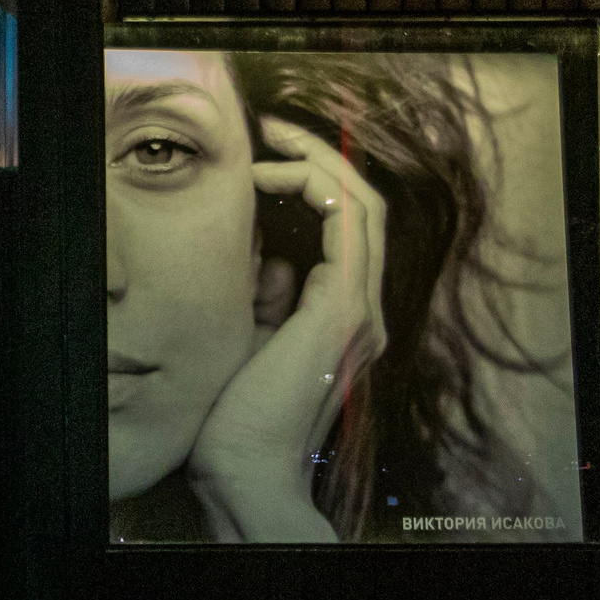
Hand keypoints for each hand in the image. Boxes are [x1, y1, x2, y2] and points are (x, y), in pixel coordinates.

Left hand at [187, 115, 387, 541]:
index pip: (346, 231)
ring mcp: (359, 311)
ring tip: (274, 139)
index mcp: (341, 319)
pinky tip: (271, 178)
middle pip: (363, 210)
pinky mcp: (342, 312)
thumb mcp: (249, 340)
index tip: (262, 163)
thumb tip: (266, 257)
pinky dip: (316, 189)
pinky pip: (348, 226)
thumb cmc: (236, 420)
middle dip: (320, 159)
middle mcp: (362, 311)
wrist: (245, 472)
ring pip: (363, 208)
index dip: (311, 185)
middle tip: (273, 128)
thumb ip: (268, 299)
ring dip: (319, 162)